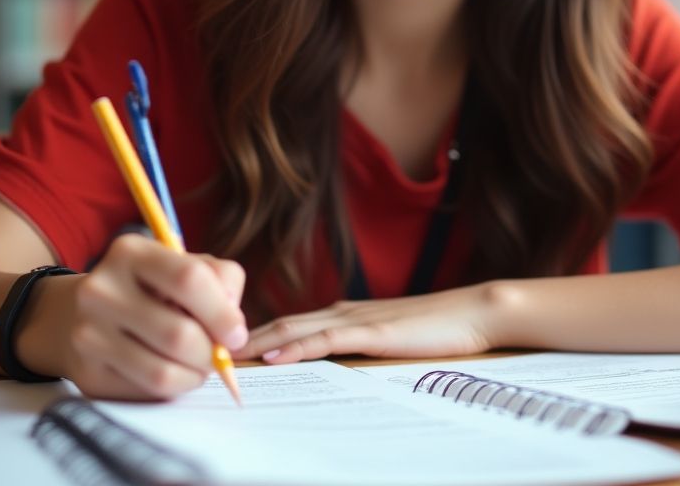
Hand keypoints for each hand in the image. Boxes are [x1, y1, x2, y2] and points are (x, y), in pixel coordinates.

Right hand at [60, 233, 246, 399]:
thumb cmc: (150, 286)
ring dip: (195, 375)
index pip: (189, 279)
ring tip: (200, 365)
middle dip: (211, 352)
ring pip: (161, 372)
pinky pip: (145, 392)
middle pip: (178, 333)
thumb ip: (222, 278)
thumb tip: (232, 325)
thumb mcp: (186, 264)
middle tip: (219, 355)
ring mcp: (87, 334)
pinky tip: (174, 372)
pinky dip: (173, 387)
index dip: (222, 312)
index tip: (237, 334)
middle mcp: (101, 290)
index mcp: (130, 252)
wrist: (79, 312)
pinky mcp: (87, 374)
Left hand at [234, 283, 510, 365]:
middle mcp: (343, 311)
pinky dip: (296, 347)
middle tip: (206, 351)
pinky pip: (326, 339)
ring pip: (296, 329)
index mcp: (345, 314)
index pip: (289, 326)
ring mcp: (357, 319)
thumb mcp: (387, 342)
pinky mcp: (373, 331)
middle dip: (244, 338)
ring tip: (225, 356)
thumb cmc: (435, 330)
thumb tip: (327, 368)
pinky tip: (274, 356)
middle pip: (282, 324)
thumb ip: (357, 349)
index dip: (255, 337)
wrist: (473, 312)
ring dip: (259, 342)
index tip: (223, 352)